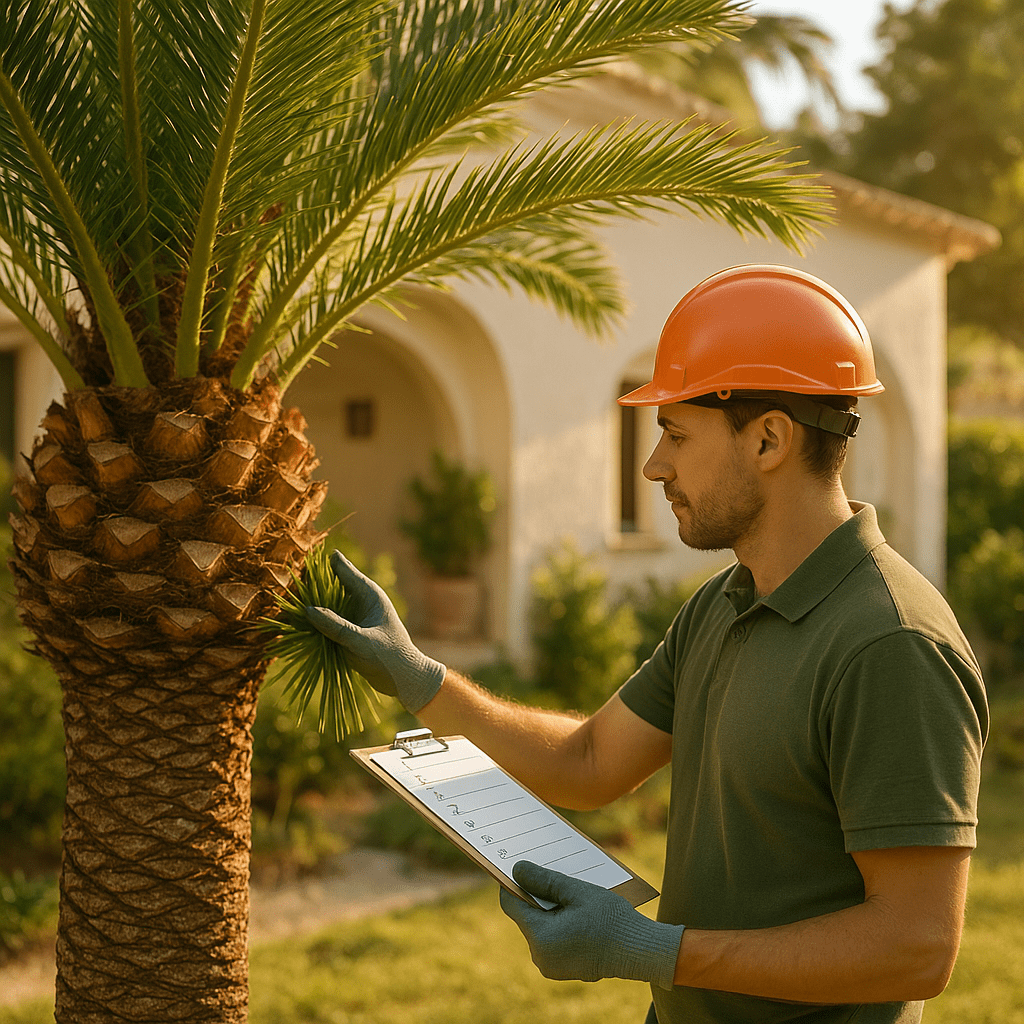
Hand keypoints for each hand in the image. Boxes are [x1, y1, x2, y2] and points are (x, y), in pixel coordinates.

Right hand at [305, 550, 445, 712]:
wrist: (405, 678)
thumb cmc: (389, 657)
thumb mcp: (361, 642)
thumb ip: (336, 627)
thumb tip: (308, 610)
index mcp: (369, 594)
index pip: (342, 570)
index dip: (323, 563)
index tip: (304, 558)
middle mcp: (361, 600)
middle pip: (331, 585)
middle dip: (312, 584)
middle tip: (289, 581)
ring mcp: (354, 616)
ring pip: (327, 603)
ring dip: (311, 603)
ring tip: (287, 599)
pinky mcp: (349, 631)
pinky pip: (328, 620)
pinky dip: (315, 620)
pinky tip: (297, 621)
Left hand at [499, 861, 683, 988]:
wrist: (641, 951)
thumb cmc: (611, 920)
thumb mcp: (577, 892)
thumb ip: (544, 880)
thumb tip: (517, 869)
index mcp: (541, 938)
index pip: (512, 904)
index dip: (513, 882)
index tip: (520, 865)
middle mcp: (541, 957)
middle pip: (526, 916)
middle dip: (536, 895)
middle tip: (553, 875)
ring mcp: (551, 966)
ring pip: (540, 927)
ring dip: (550, 909)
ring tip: (569, 892)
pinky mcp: (562, 968)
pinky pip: (552, 939)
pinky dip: (559, 923)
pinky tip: (576, 911)